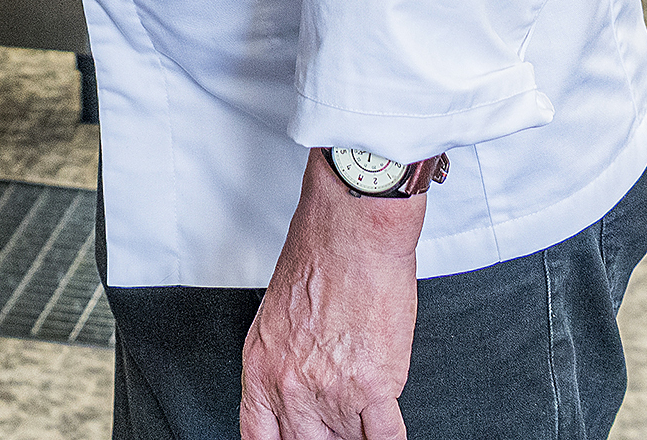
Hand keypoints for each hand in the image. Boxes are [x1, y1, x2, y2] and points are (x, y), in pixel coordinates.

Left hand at [240, 156, 424, 439]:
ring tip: (361, 429)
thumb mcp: (277, 314)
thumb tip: (306, 386)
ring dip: (355, 439)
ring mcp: (331, 391)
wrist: (351, 229)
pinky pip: (385, 438)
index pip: (258, 438)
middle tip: (335, 431)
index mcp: (260, 367)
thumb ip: (286, 360)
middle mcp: (290, 387)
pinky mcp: (373, 386)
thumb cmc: (319, 254)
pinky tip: (388, 434)